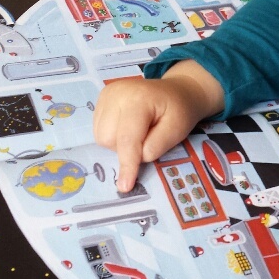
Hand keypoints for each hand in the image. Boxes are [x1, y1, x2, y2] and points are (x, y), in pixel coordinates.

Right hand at [93, 60, 224, 192]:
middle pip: (109, 139)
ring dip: (118, 143)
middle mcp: (116, 93)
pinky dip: (113, 134)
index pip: (127, 138)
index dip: (127, 164)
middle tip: (147, 137)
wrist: (176, 92)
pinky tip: (128, 125)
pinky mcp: (101, 99)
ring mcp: (107, 94)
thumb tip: (135, 161)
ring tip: (139, 130)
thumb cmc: (179, 111)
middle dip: (126, 149)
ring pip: (101, 137)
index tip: (125, 186)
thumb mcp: (177, 131)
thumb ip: (155, 147)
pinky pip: (99, 129)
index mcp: (138, 99)